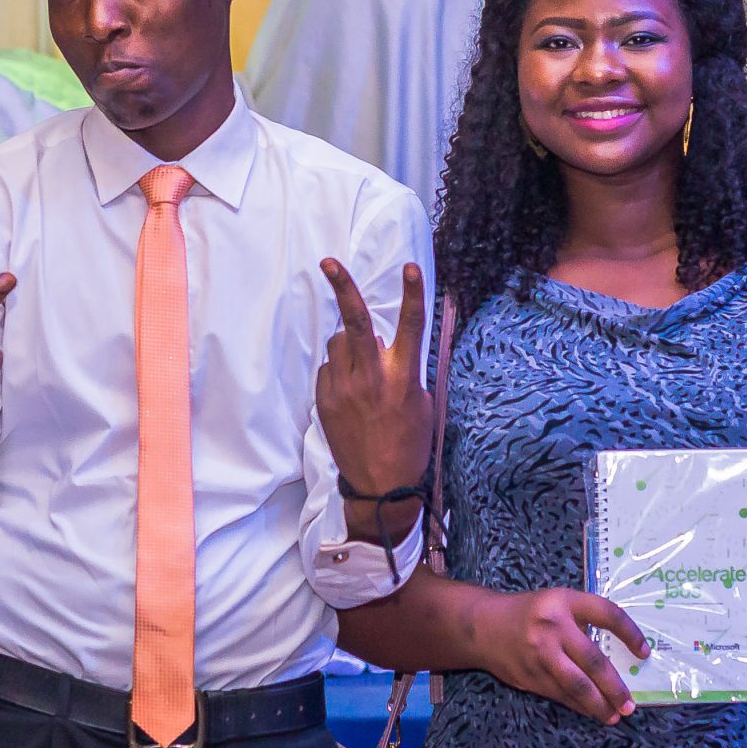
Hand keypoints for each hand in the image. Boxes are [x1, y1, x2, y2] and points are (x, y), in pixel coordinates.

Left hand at [315, 259, 431, 542]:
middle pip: (356, 321)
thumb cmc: (409, 444)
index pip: (411, 326)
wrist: (380, 485)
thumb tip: (385, 347)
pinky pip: (329, 369)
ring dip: (349, 344)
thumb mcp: (421, 404)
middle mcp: (373, 377)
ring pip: (339, 342)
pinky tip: (350, 394)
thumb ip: (404, 370)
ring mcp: (344, 388)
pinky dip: (339, 371)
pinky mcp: (325, 400)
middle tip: (328, 262)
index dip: (413, 294)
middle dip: (342, 287)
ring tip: (361, 369)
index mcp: (404, 376)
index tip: (410, 267)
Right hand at [467, 587, 648, 724]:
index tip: (645, 653)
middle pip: (594, 662)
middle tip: (630, 705)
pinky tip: (592, 712)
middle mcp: (553, 627)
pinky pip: (561, 695)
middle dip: (615, 688)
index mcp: (565, 602)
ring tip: (615, 716)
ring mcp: (541, 654)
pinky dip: (579, 706)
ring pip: (577, 685)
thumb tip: (620, 651)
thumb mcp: (557, 602)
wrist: (483, 626)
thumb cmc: (529, 612)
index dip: (630, 634)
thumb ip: (583, 619)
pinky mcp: (531, 676)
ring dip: (599, 705)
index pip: (608, 614)